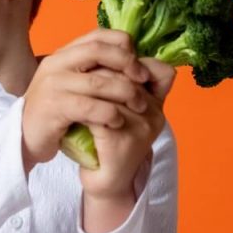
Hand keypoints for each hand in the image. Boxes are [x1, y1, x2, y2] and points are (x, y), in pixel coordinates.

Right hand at [22, 29, 150, 171]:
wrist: (26, 139)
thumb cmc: (58, 113)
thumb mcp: (76, 87)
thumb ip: (98, 73)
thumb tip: (139, 66)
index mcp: (63, 54)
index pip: (97, 35)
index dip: (123, 45)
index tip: (139, 64)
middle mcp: (56, 64)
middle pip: (98, 50)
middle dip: (127, 63)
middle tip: (144, 80)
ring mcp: (52, 85)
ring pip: (98, 81)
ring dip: (126, 93)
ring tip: (140, 106)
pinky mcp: (53, 108)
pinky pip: (89, 107)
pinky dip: (109, 114)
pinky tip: (118, 122)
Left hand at [78, 57, 175, 202]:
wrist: (107, 182)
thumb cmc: (111, 142)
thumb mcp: (124, 111)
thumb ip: (125, 86)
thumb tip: (116, 50)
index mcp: (158, 104)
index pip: (159, 69)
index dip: (132, 61)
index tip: (105, 64)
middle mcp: (155, 114)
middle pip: (128, 74)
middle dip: (101, 69)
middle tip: (81, 73)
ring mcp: (140, 128)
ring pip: (113, 89)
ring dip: (89, 86)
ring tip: (76, 87)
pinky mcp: (122, 142)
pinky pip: (100, 112)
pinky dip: (84, 107)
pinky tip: (73, 107)